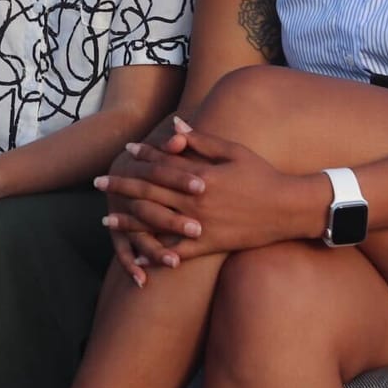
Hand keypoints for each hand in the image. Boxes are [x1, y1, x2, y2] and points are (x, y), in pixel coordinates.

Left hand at [98, 118, 318, 260]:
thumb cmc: (262, 174)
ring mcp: (202, 225)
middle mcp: (196, 201)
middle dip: (122, 187)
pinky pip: (178, 253)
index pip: (164, 163)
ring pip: (157, 223)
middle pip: (151, 192)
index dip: (143, 156)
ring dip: (130, 221)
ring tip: (107, 221)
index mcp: (202, 175)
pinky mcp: (210, 245)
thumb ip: (202, 140)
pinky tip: (137, 260)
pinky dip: (157, 256)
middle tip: (97, 183)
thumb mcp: (234, 151)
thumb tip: (176, 127)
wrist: (289, 208)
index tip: (126, 150)